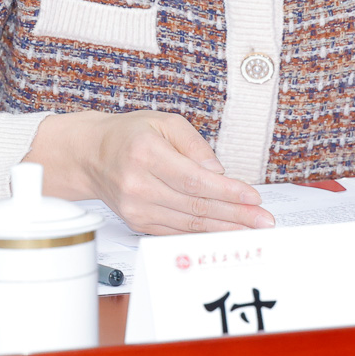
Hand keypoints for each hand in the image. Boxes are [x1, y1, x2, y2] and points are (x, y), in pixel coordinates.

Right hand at [24, 110, 273, 234]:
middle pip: (195, 206)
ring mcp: (135, 208)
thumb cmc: (130, 134)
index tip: (253, 198)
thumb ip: (195, 145)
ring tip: (252, 230)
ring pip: (187, 224)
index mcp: (145, 154)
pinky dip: (202, 234)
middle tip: (263, 220)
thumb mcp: (165, 121)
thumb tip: (218, 173)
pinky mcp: (137, 222)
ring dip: (224, 229)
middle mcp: (138, 185)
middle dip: (235, 215)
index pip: (194, 180)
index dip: (227, 192)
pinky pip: (175, 231)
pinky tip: (224, 234)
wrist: (91, 155)